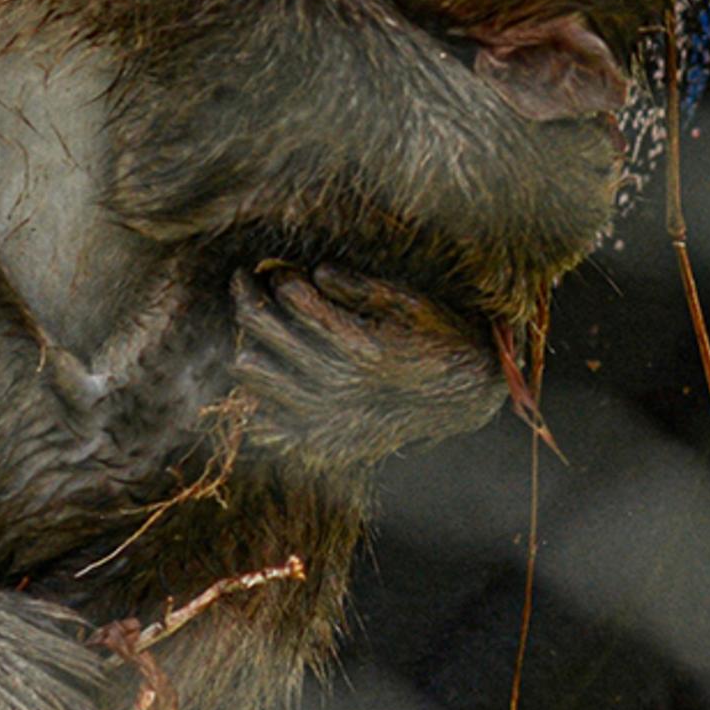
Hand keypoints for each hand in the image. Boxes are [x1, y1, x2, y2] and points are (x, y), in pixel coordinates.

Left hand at [231, 263, 503, 470]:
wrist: (464, 396)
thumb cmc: (438, 338)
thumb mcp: (410, 302)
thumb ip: (359, 287)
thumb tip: (314, 272)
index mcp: (358, 344)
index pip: (292, 298)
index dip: (279, 276)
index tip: (277, 269)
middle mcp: (337, 382)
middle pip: (263, 330)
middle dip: (247, 297)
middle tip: (245, 281)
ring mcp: (326, 416)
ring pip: (252, 374)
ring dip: (249, 341)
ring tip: (259, 330)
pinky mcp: (323, 441)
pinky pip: (265, 424)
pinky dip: (256, 398)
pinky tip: (269, 378)